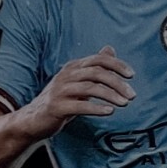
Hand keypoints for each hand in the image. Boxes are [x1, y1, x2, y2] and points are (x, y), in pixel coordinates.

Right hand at [19, 46, 134, 140]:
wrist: (34, 119)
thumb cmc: (61, 100)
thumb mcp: (78, 81)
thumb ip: (94, 67)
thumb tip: (110, 49)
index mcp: (73, 67)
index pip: (98, 60)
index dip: (117, 65)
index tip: (131, 75)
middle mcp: (66, 75)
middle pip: (96, 73)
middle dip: (117, 83)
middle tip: (132, 95)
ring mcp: (60, 91)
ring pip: (89, 88)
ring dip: (110, 95)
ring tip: (124, 103)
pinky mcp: (56, 107)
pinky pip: (79, 106)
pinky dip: (96, 108)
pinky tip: (109, 112)